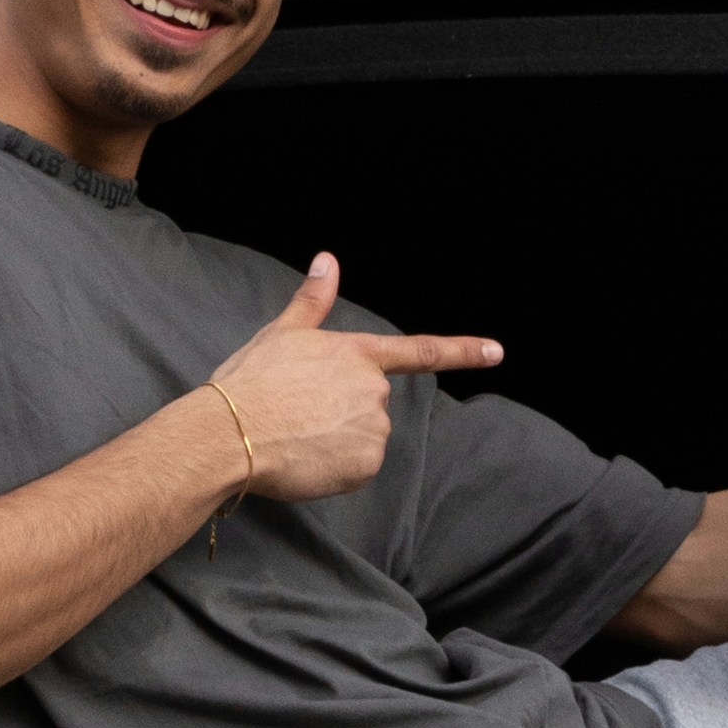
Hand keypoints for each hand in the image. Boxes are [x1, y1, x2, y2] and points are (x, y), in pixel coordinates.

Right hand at [208, 260, 500, 504]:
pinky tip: (303, 459)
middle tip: (297, 411)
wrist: (230, 433)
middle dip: (341, 410)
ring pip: (362, 438)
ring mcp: (373, 429)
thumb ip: (312, 300)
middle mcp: (375, 390)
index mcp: (358, 354)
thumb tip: (329, 258)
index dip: (463, 351)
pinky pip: (355, 469)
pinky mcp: (365, 465)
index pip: (421, 351)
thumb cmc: (251, 382)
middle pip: (370, 404)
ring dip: (336, 440)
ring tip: (295, 435)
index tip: (497, 352)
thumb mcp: (282, 334)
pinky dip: (334, 469)